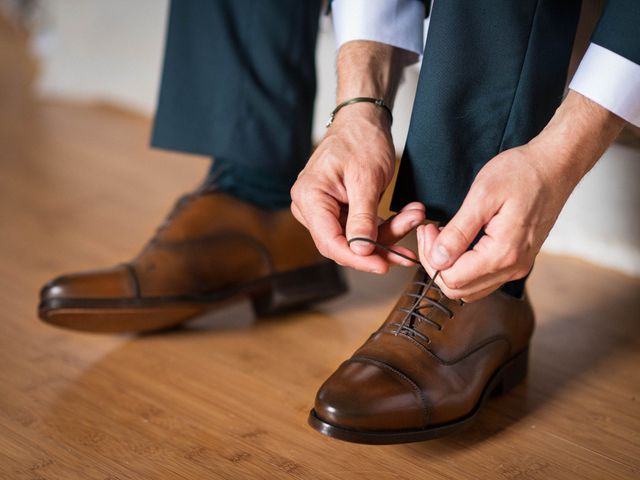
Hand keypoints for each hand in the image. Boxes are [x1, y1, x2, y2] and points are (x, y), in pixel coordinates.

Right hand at [291, 104, 424, 272]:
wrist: (363, 120)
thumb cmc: (361, 139)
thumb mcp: (366, 178)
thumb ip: (362, 218)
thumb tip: (362, 252)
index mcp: (309, 197)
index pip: (329, 242)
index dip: (357, 259)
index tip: (383, 265)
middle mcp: (310, 207)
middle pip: (343, 244)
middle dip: (379, 246)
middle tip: (408, 248)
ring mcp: (324, 210)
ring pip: (356, 239)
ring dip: (388, 233)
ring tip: (414, 217)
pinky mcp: (339, 210)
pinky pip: (361, 228)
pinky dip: (384, 226)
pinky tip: (406, 218)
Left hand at [416, 91, 625, 301]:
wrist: (554, 166)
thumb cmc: (520, 173)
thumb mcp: (482, 196)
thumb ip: (458, 232)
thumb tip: (438, 259)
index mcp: (503, 253)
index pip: (452, 278)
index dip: (431, 257)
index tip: (428, 229)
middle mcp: (513, 267)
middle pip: (459, 288)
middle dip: (436, 264)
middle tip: (431, 233)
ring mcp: (518, 266)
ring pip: (470, 288)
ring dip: (449, 267)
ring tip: (442, 236)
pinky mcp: (518, 260)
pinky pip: (484, 278)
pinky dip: (465, 267)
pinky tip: (460, 243)